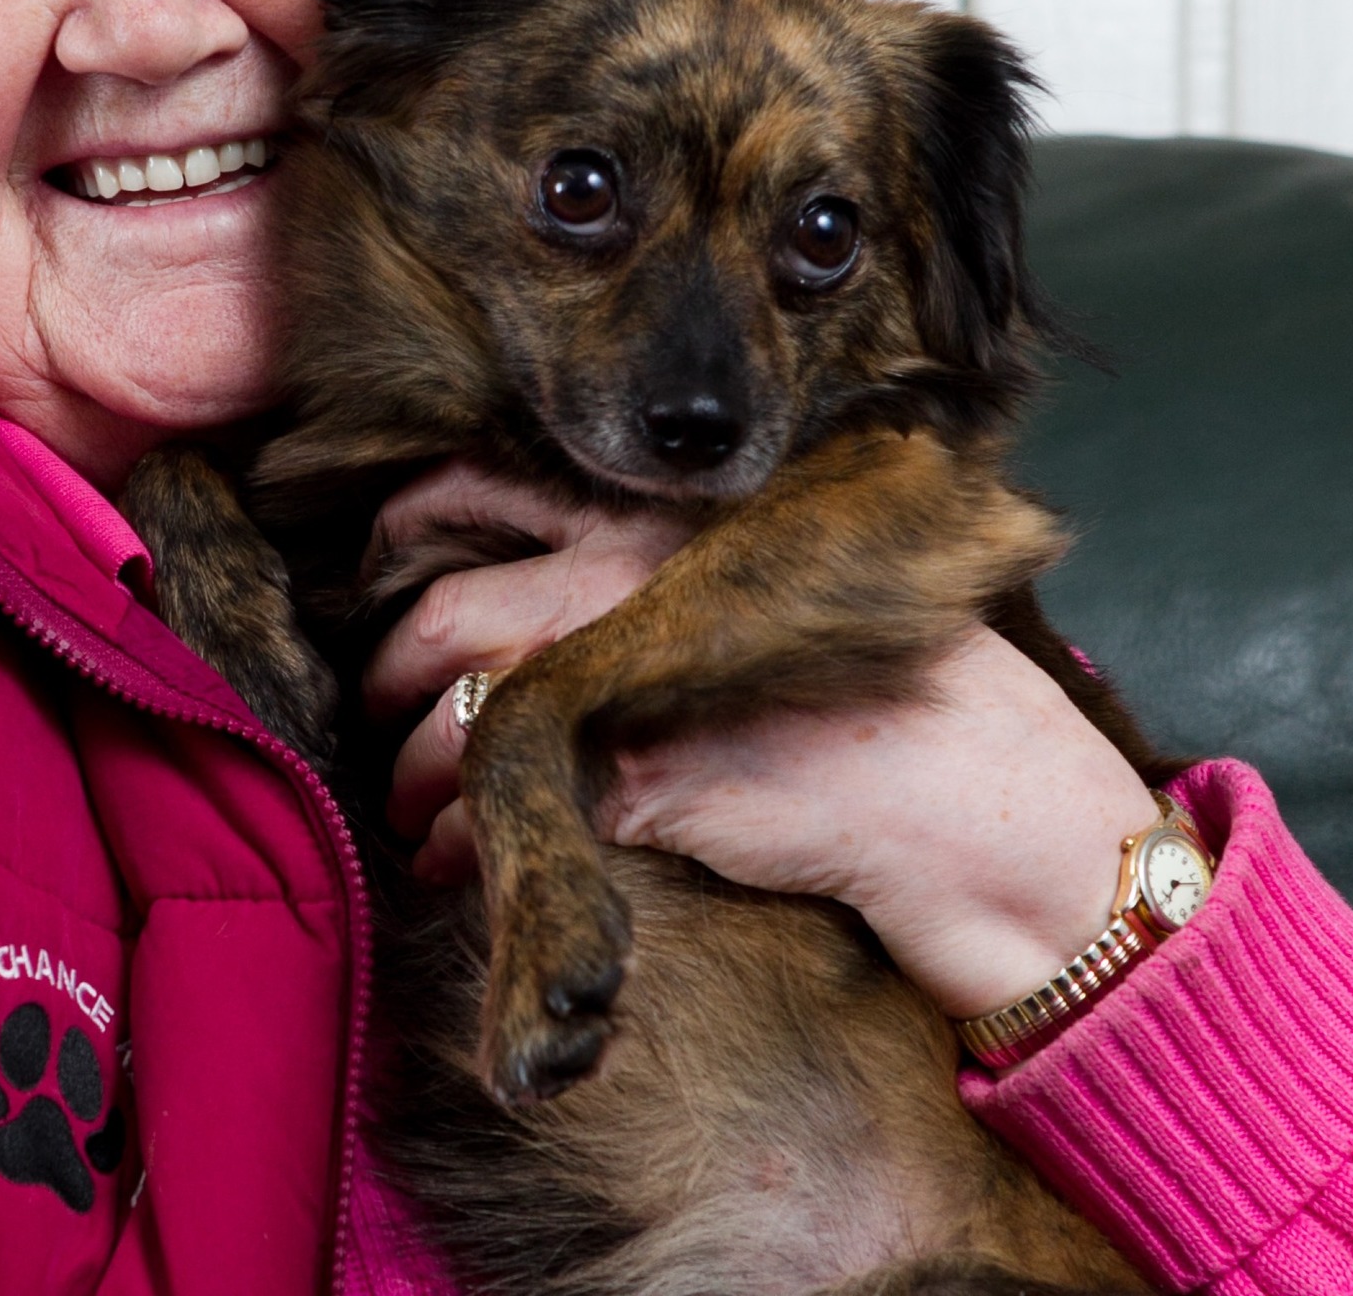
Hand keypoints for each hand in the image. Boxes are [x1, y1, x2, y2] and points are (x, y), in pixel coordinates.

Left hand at [364, 464, 1158, 1021]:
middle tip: (373, 709)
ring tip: (409, 808)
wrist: (980, 788)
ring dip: (410, 771)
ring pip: (456, 720)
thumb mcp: (757, 585)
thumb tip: (519, 595)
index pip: (481, 488)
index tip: (372, 571)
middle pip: (441, 613)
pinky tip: (454, 864)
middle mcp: (629, 580)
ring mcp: (634, 678)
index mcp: (656, 518)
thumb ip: (645, 573)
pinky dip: (460, 845)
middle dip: (384, 672)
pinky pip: (504, 814)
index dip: (403, 531)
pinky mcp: (642, 780)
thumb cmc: (881, 685)